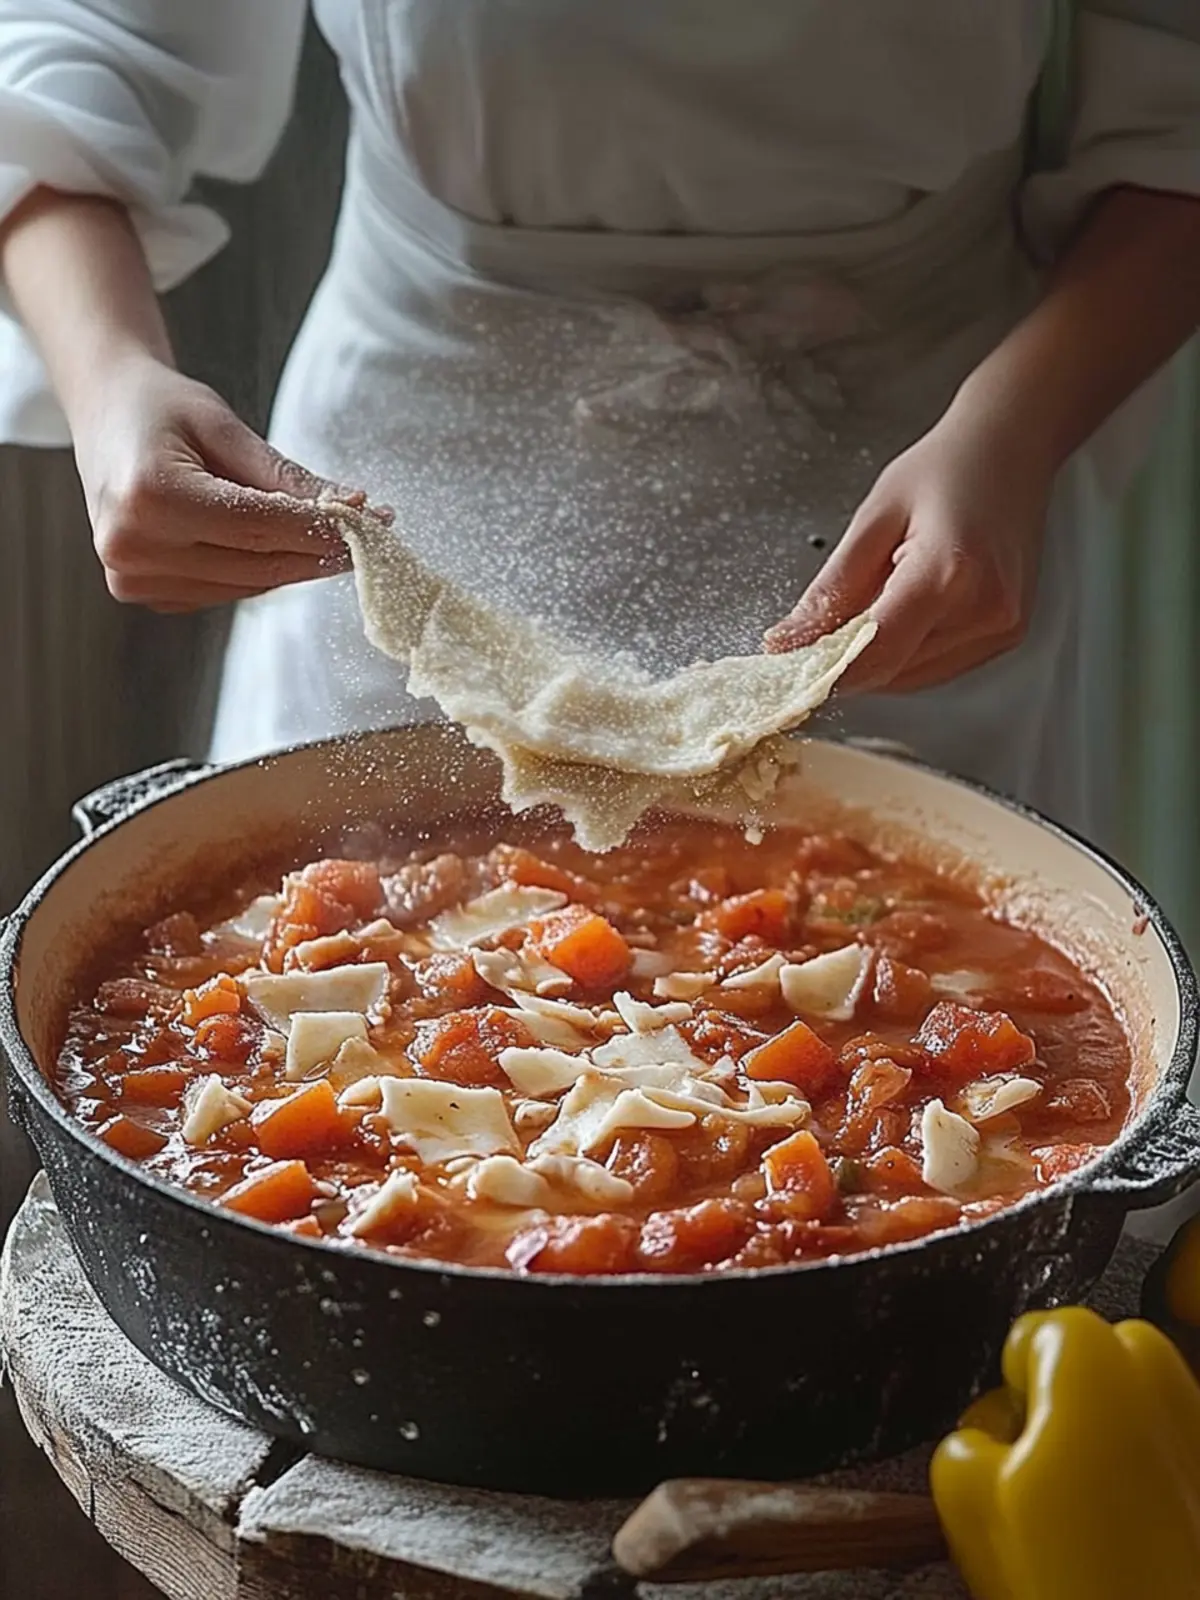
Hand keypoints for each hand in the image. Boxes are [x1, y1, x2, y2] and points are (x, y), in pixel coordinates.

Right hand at [72, 353, 374, 612]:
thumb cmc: (160, 409)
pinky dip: (261, 570)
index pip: (260, 526)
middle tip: (371, 535)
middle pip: (258, 565)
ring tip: (331, 536)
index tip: (374, 523)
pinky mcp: (142, 593)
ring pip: (249, 585)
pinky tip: (278, 544)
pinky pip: (226, 590)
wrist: (105, 413)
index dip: (322, 528)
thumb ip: (286, 477)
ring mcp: (133, 578)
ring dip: (296, 564)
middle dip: (321, 551)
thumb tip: (355, 508)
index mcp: (148, 496)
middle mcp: (132, 546)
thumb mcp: (225, 427)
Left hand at [762, 407, 1055, 692]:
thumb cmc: (945, 470)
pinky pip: (935, 668)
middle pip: (889, 671)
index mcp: (950, 573)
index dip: (823, 668)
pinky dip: (904, 654)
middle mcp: (984, 610)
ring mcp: (1000, 628)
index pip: (873, 652)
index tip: (786, 664)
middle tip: (813, 632)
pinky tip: (900, 612)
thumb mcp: (872, 520)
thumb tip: (788, 643)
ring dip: (874, 659)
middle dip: (843, 661)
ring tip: (869, 603)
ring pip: (909, 678)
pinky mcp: (1005, 637)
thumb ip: (831, 592)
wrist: (1009, 451)